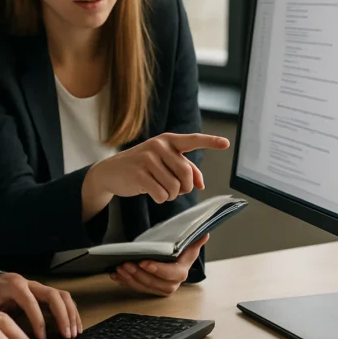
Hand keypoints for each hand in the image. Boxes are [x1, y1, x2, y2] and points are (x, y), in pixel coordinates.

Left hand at [0, 272, 80, 338]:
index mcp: (14, 286)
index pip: (31, 302)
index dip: (38, 321)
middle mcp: (30, 283)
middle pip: (53, 295)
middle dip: (62, 316)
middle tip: (67, 336)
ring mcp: (40, 286)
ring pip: (62, 295)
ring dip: (71, 314)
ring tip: (74, 333)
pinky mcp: (45, 292)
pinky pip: (63, 298)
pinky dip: (71, 312)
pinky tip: (75, 327)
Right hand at [82, 133, 229, 219]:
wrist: (111, 172)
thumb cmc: (142, 166)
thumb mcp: (163, 162)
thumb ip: (184, 168)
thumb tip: (201, 184)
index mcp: (168, 140)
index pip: (192, 140)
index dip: (210, 142)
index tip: (226, 144)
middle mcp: (159, 146)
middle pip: (186, 174)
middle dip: (185, 188)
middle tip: (177, 190)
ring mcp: (148, 159)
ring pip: (174, 187)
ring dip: (171, 194)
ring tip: (160, 189)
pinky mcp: (140, 174)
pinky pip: (162, 194)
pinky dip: (160, 198)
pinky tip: (152, 193)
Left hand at [110, 233, 208, 295]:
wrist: (172, 259)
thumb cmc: (178, 251)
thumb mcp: (187, 246)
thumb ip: (194, 242)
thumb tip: (204, 234)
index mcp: (181, 272)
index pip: (172, 274)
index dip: (158, 270)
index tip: (144, 262)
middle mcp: (172, 284)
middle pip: (154, 283)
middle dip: (139, 274)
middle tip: (126, 264)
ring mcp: (159, 288)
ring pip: (143, 286)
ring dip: (130, 278)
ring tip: (119, 267)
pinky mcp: (149, 289)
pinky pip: (135, 287)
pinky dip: (124, 281)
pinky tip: (115, 275)